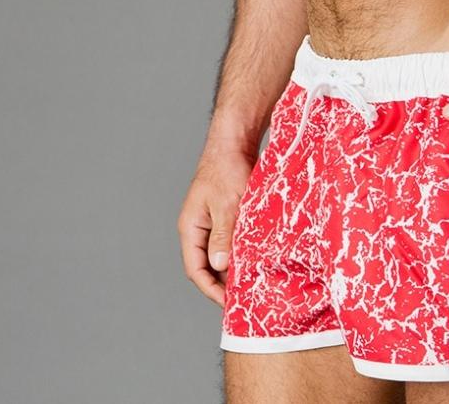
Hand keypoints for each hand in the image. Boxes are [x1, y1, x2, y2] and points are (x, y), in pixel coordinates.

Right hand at [177, 150, 253, 306]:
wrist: (235, 144)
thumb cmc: (228, 169)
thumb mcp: (227, 205)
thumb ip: (223, 235)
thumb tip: (219, 266)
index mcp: (191, 228)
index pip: (195, 270)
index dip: (211, 290)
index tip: (230, 304)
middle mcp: (198, 230)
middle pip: (207, 267)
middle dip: (223, 285)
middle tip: (245, 300)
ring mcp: (212, 225)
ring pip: (220, 257)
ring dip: (233, 271)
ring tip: (252, 286)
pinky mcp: (226, 219)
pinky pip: (230, 244)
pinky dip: (241, 256)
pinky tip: (257, 263)